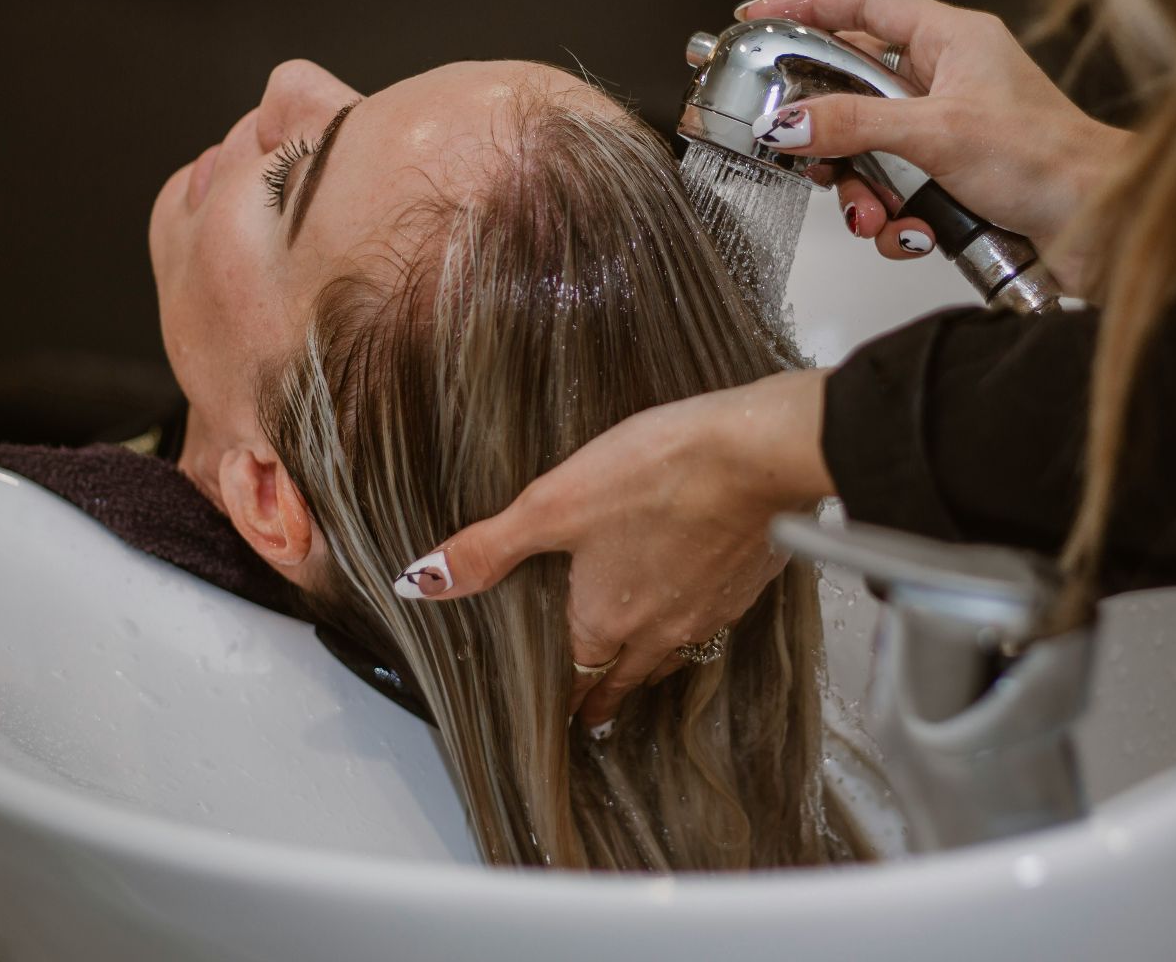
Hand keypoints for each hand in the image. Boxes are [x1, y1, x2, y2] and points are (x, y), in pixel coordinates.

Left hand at [388, 370, 835, 731]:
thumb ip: (488, 547)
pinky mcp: (747, 584)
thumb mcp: (554, 504)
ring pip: (674, 654)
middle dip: (608, 695)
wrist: (756, 457)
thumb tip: (420, 582)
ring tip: (644, 671)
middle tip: (598, 714)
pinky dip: (698, 622)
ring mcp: (709, 611)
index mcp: (606, 618)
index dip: (569, 698)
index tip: (566, 717)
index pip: (580, 674)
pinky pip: (715, 620)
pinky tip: (700, 601)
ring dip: (654, 666)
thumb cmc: (656, 474)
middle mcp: (658, 629)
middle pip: (628, 676)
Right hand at [738, 0, 1127, 293]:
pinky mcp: (952, 181)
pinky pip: (895, 195)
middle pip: (854, 90)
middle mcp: (949, 80)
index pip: (863, 3)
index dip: (807, 5)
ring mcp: (949, 132)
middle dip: (830, 136)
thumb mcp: (937, 134)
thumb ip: (855, 126)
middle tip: (807, 155)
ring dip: (863, 192)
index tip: (759, 19)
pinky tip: (914, 234)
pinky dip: (894, 222)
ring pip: (869, 153)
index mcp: (952, 40)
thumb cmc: (1052, 162)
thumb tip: (790, 122)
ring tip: (875, 215)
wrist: (1101, 227)